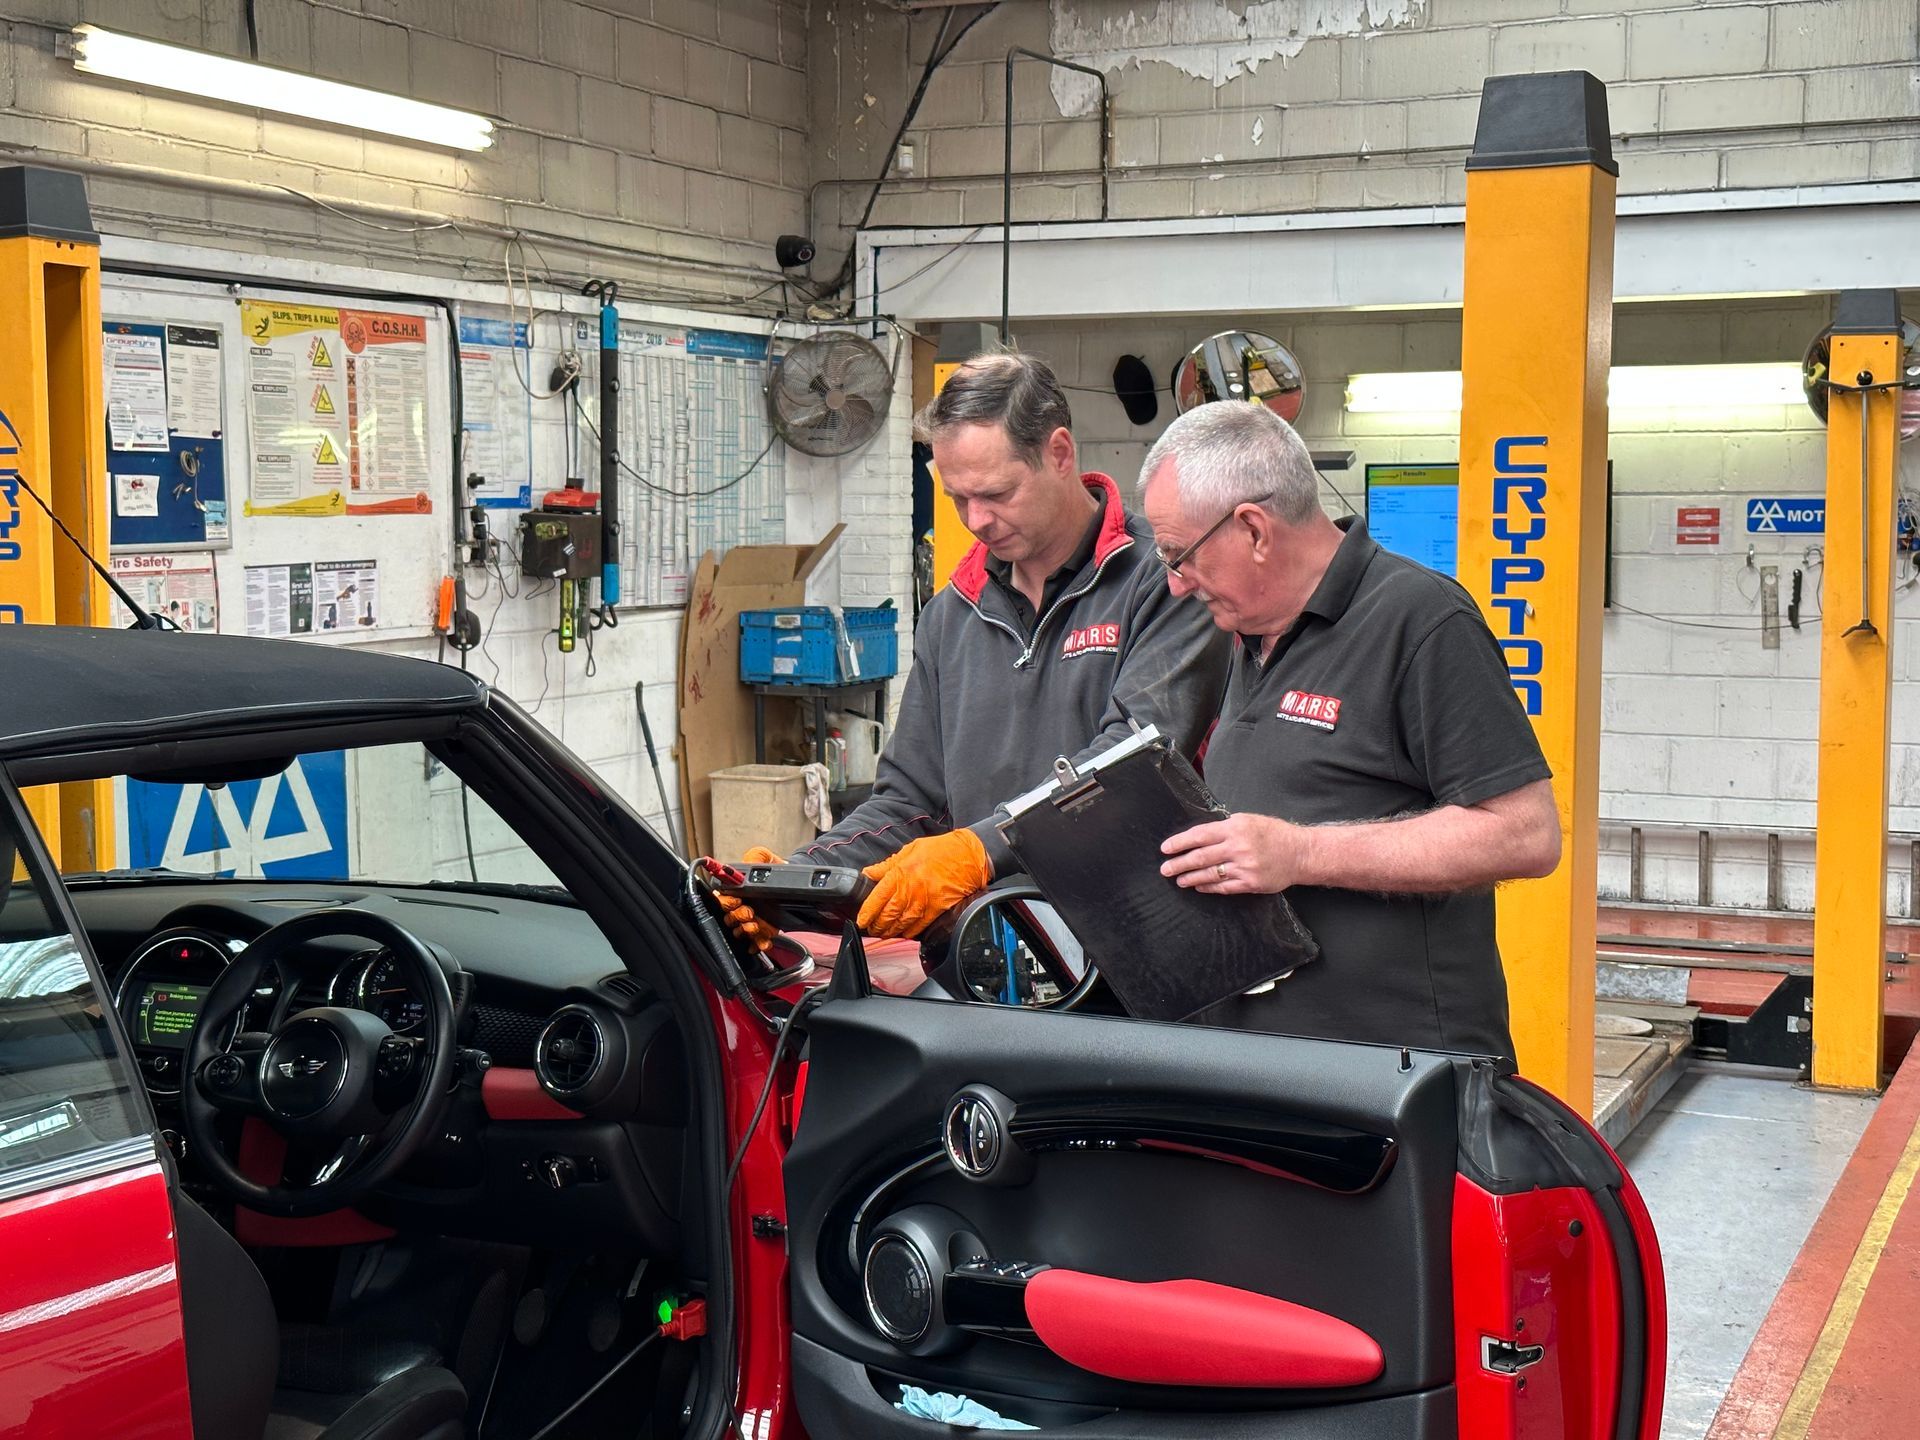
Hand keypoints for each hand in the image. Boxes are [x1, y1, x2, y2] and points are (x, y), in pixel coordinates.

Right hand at [715, 846, 782, 950]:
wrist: (794, 879)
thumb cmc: (774, 866)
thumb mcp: (764, 856)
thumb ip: (754, 856)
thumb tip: (747, 863)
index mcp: (735, 890)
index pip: (721, 899)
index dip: (726, 902)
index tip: (736, 901)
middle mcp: (741, 906)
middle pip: (729, 918)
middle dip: (737, 917)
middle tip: (749, 913)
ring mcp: (751, 920)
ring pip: (740, 932)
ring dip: (746, 931)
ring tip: (756, 927)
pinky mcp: (764, 930)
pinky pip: (757, 942)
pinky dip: (759, 944)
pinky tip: (764, 942)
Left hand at [858, 829, 992, 938]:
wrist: (968, 855)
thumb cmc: (940, 850)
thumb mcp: (909, 850)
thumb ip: (887, 865)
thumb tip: (869, 873)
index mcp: (901, 873)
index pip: (877, 898)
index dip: (867, 912)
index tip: (861, 920)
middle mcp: (910, 889)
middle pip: (887, 914)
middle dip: (876, 925)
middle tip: (871, 928)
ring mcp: (924, 901)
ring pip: (901, 923)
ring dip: (890, 931)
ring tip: (884, 933)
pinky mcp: (937, 909)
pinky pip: (919, 926)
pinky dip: (909, 932)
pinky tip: (904, 933)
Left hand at [1160, 813, 1304, 893]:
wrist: (1299, 853)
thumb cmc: (1273, 834)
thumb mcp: (1248, 820)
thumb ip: (1225, 828)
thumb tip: (1199, 836)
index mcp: (1235, 828)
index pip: (1199, 835)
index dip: (1180, 843)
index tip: (1166, 848)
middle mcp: (1238, 847)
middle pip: (1200, 857)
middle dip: (1179, 864)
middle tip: (1165, 869)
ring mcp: (1244, 867)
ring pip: (1210, 874)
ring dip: (1190, 878)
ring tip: (1178, 880)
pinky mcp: (1250, 883)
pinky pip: (1224, 887)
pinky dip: (1208, 887)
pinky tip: (1198, 886)